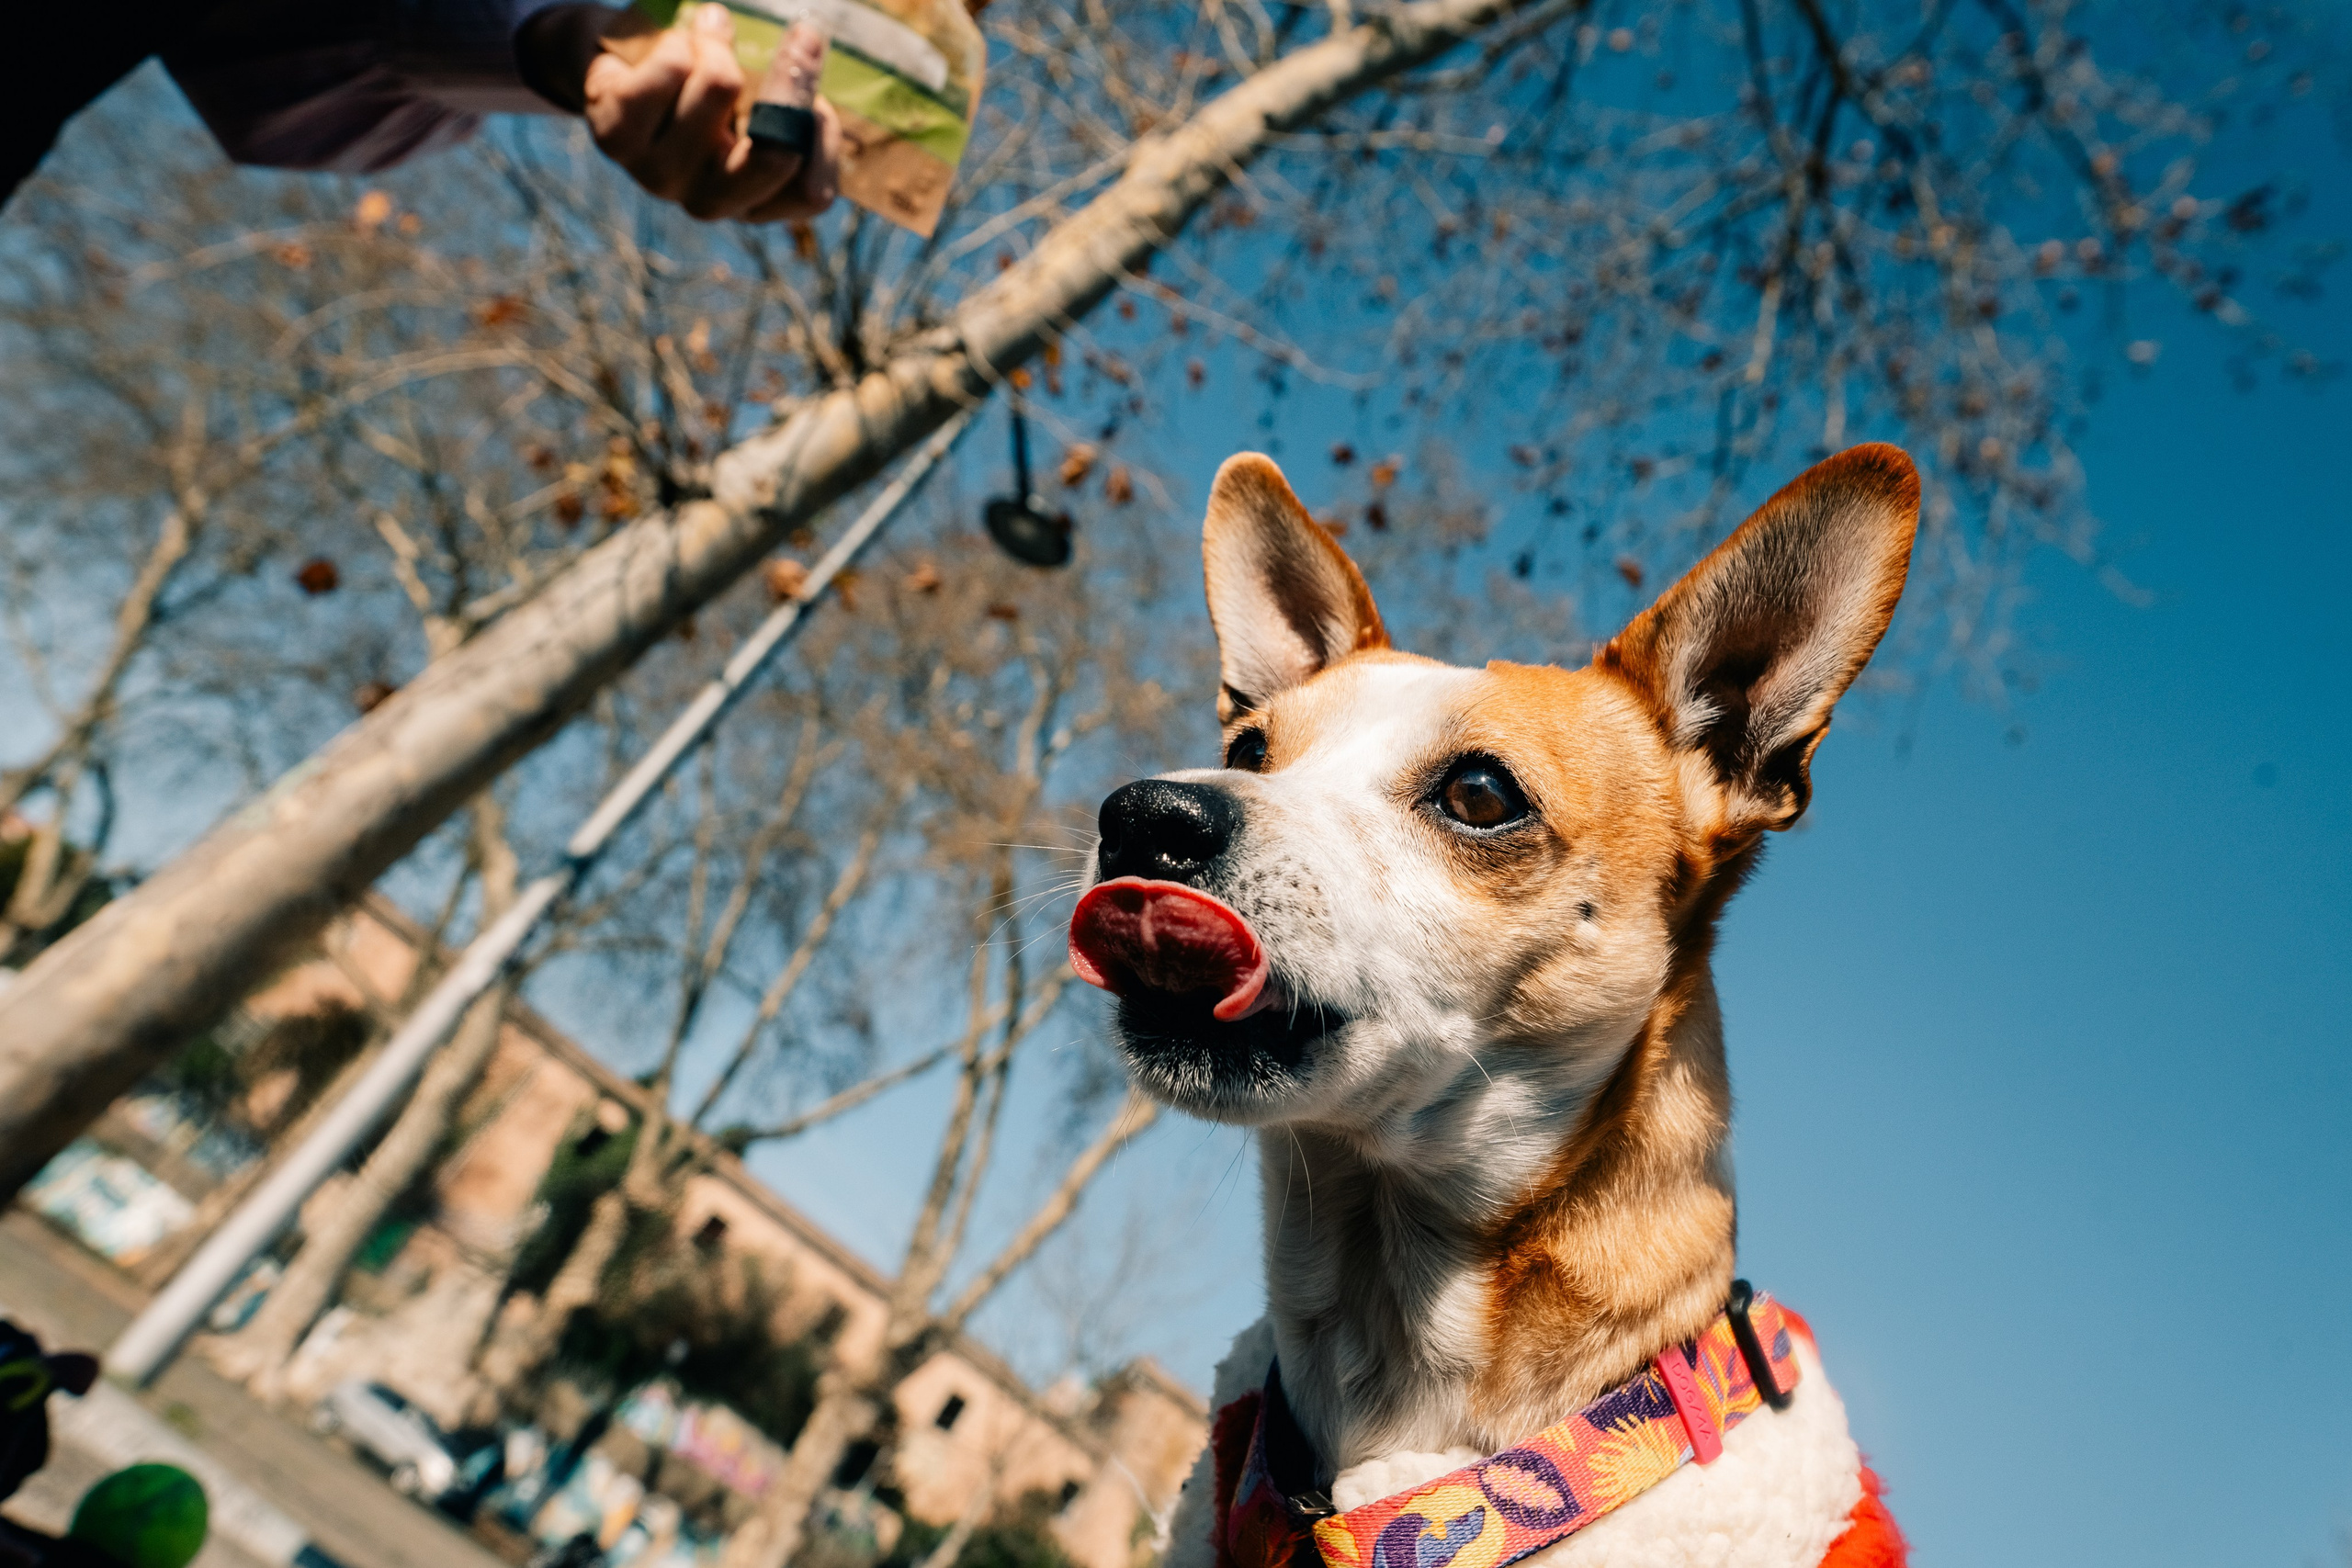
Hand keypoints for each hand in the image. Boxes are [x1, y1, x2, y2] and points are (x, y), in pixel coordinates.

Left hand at [518, 4, 841, 223]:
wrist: (615, 61)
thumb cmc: (701, 80)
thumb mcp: (761, 96)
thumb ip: (793, 101)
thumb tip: (810, 52)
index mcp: (754, 202)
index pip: (811, 192)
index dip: (825, 133)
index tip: (820, 86)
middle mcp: (710, 202)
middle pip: (776, 154)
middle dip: (793, 82)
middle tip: (803, 34)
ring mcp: (660, 177)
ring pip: (720, 90)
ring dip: (719, 44)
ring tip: (708, 30)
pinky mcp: (616, 140)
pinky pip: (670, 70)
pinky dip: (679, 41)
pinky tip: (674, 42)